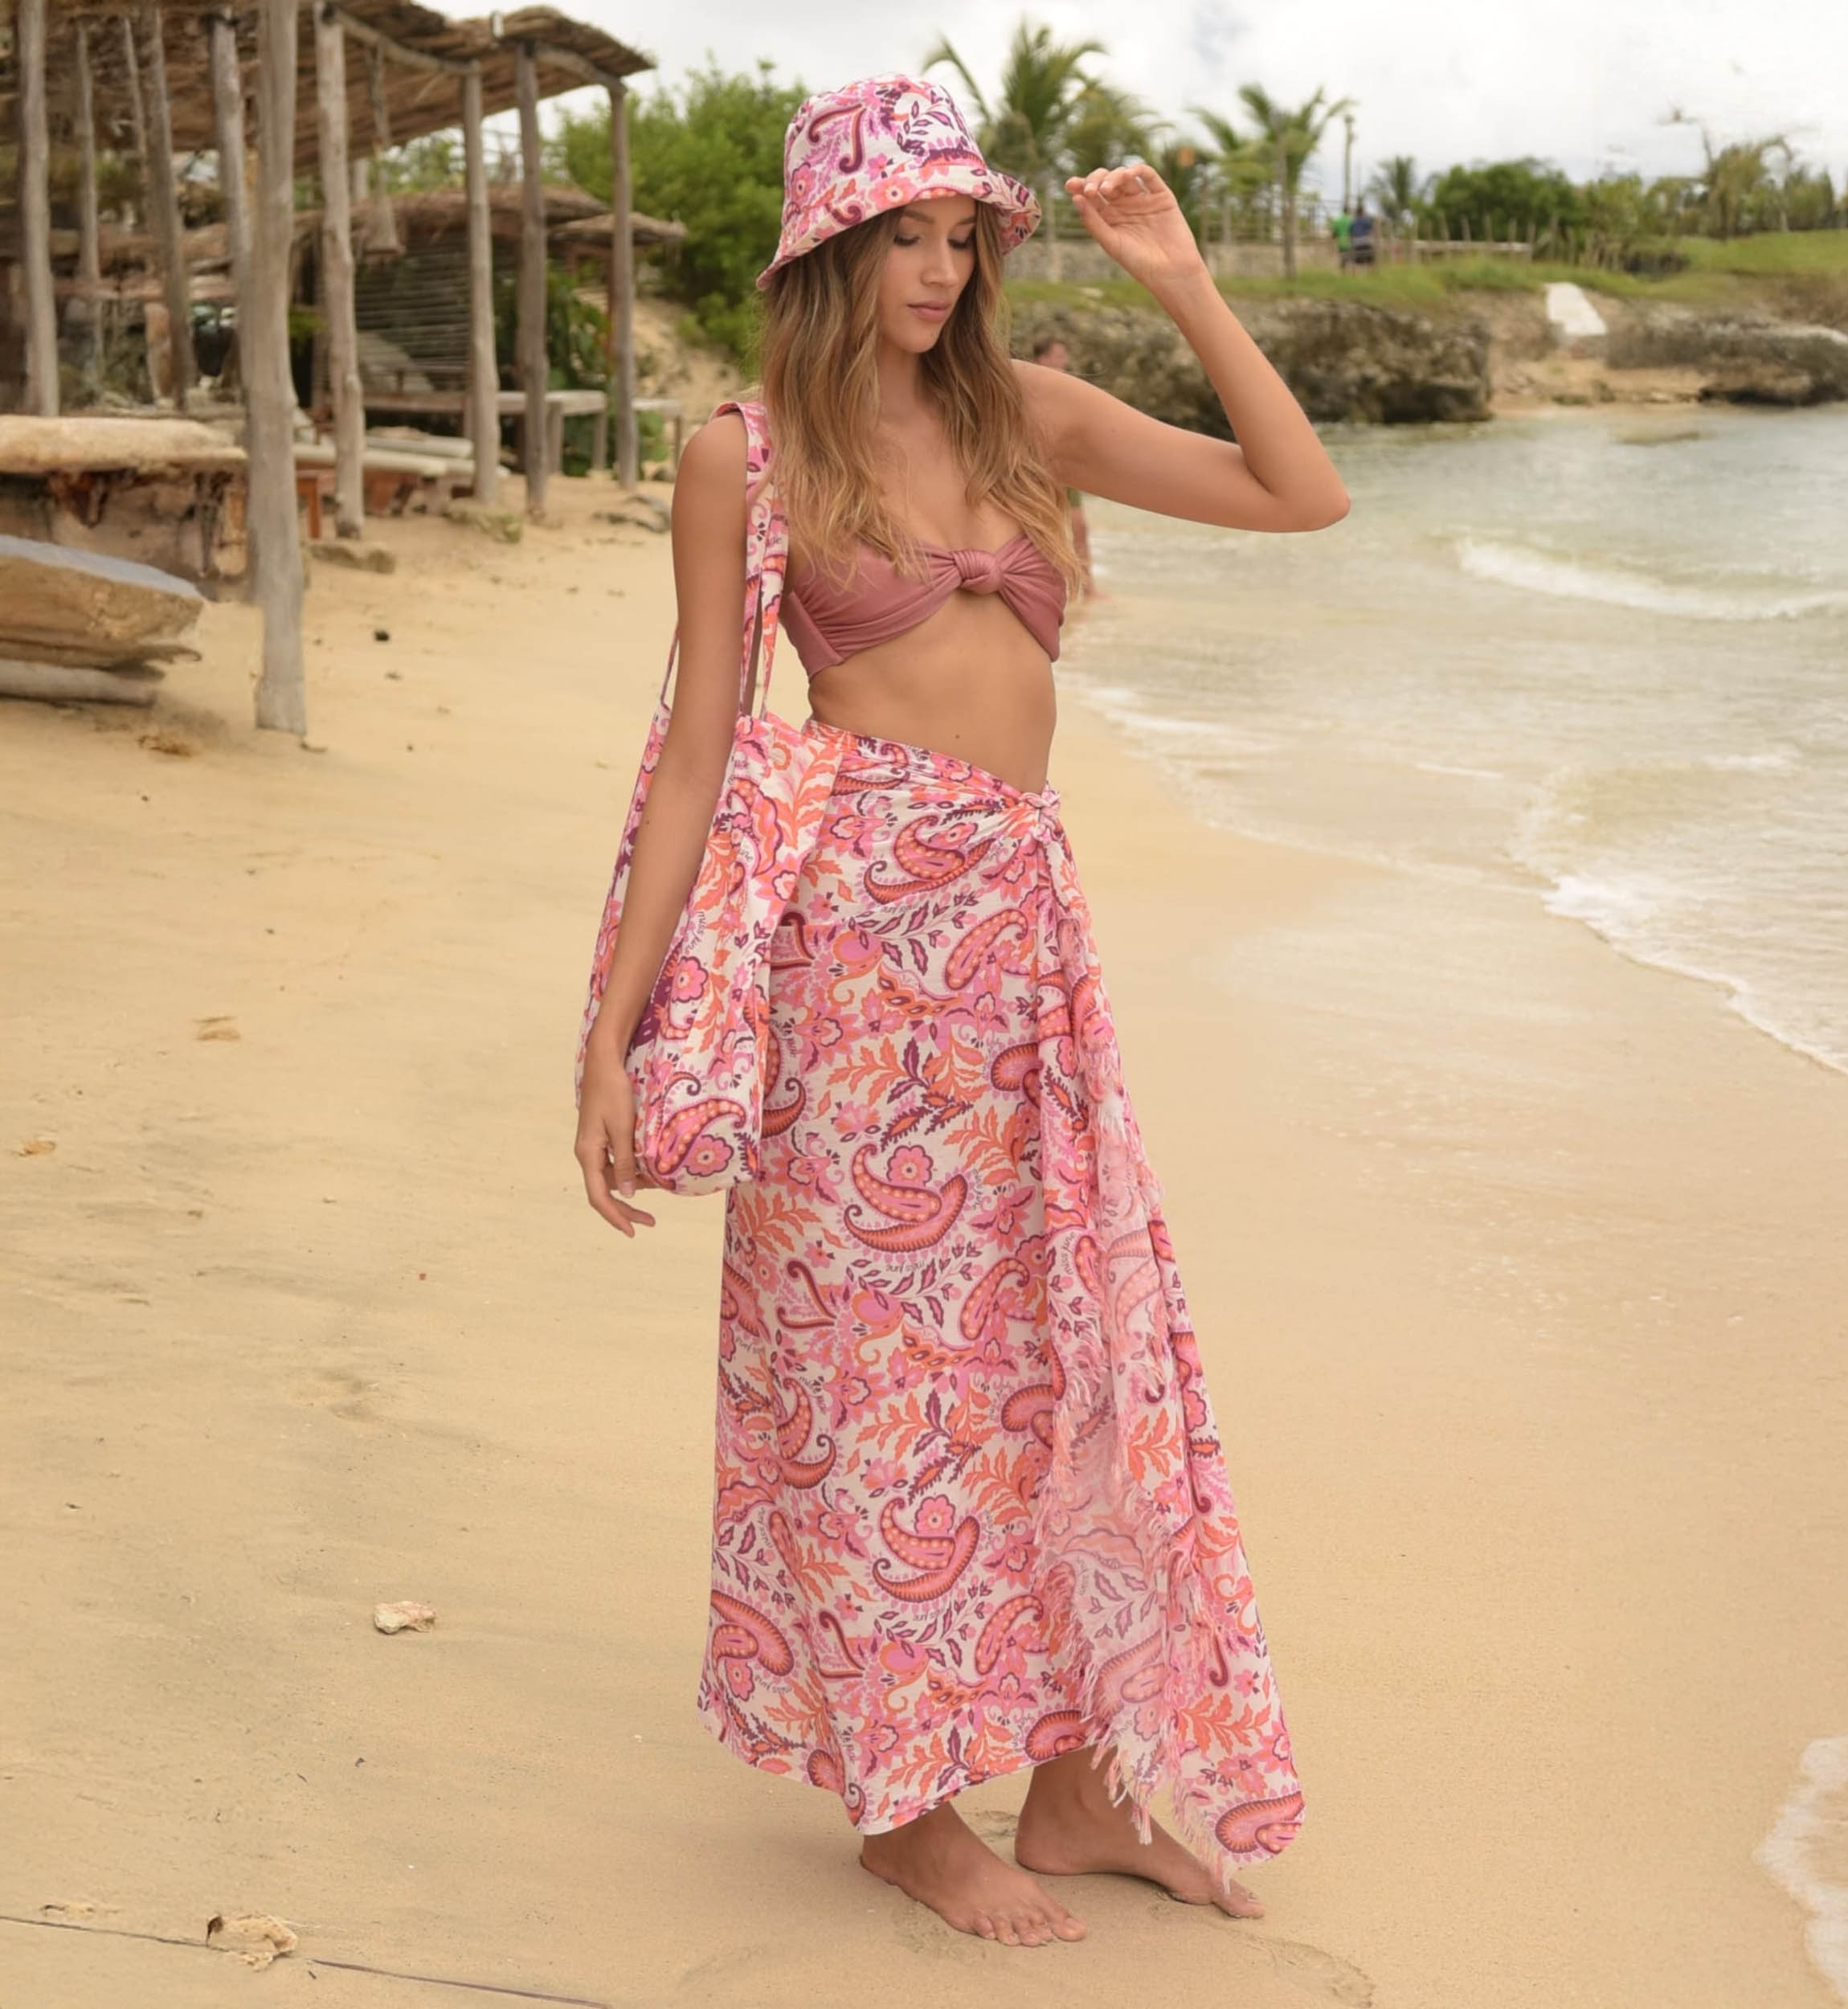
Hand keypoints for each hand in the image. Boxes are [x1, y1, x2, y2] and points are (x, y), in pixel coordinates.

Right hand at [575, 1034, 657, 1237]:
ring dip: (632, 1186)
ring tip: (657, 1186)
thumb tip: (629, 1192)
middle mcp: (587, 1154)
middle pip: (605, 1191)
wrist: (604, 1062)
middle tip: (650, 1222)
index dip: (615, 1216)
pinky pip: (614, 1163)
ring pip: (611, 1178)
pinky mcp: (600, 1137)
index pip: (599, 1196)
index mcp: (588, 1154)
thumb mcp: (623, 1128)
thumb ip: (626, 1161)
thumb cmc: (614, 1091)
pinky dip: (630, 1171)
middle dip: (626, 1208)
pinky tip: (646, 1169)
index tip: (632, 1232)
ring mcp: (593, 1146)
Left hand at [1062, 165, 1206, 295]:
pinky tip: (1127, 175)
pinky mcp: (1161, 195)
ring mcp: (1142, 199)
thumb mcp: (1111, 243)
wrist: (1170, 271)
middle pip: (1106, 181)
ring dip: (1113, 176)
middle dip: (1095, 180)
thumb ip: (1093, 222)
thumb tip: (1075, 198)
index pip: (1092, 196)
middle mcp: (1124, 205)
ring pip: (1125, 176)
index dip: (1080, 186)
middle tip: (1090, 190)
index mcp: (1109, 216)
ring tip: (1106, 189)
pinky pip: (1149, 175)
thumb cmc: (1138, 262)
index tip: (1070, 185)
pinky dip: (1137, 170)